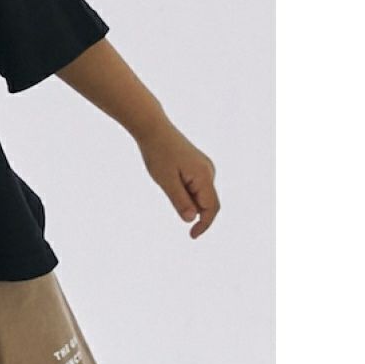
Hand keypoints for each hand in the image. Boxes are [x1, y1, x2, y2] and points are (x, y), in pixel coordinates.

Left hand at [135, 118, 219, 238]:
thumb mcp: (165, 180)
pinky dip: (186, 190)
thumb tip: (192, 219)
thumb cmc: (158, 152)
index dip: (204, 225)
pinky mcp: (197, 164)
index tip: (191, 235)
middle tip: (170, 198)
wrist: (153, 128)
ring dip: (187, 198)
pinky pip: (196, 184)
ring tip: (166, 180)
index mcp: (204, 176)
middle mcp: (209, 171)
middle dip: (194, 210)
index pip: (211, 208)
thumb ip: (180, 200)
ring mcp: (204, 166)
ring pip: (200, 193)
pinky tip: (170, 178)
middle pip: (208, 202)